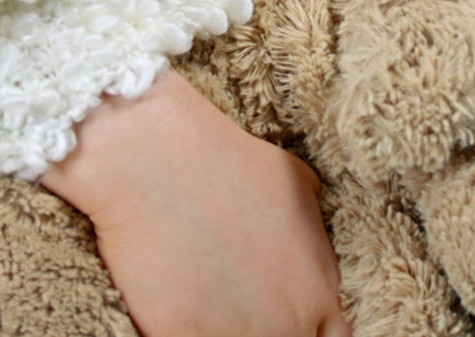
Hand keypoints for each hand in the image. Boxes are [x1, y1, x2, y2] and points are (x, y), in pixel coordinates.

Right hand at [42, 71, 349, 336]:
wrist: (154, 156)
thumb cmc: (228, 159)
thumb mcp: (298, 182)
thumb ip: (314, 230)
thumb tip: (312, 243)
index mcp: (319, 293)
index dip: (307, 328)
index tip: (282, 314)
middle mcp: (287, 323)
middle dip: (270, 332)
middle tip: (238, 309)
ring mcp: (236, 335)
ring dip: (226, 332)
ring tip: (207, 304)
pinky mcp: (181, 336)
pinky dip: (185, 331)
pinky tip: (175, 311)